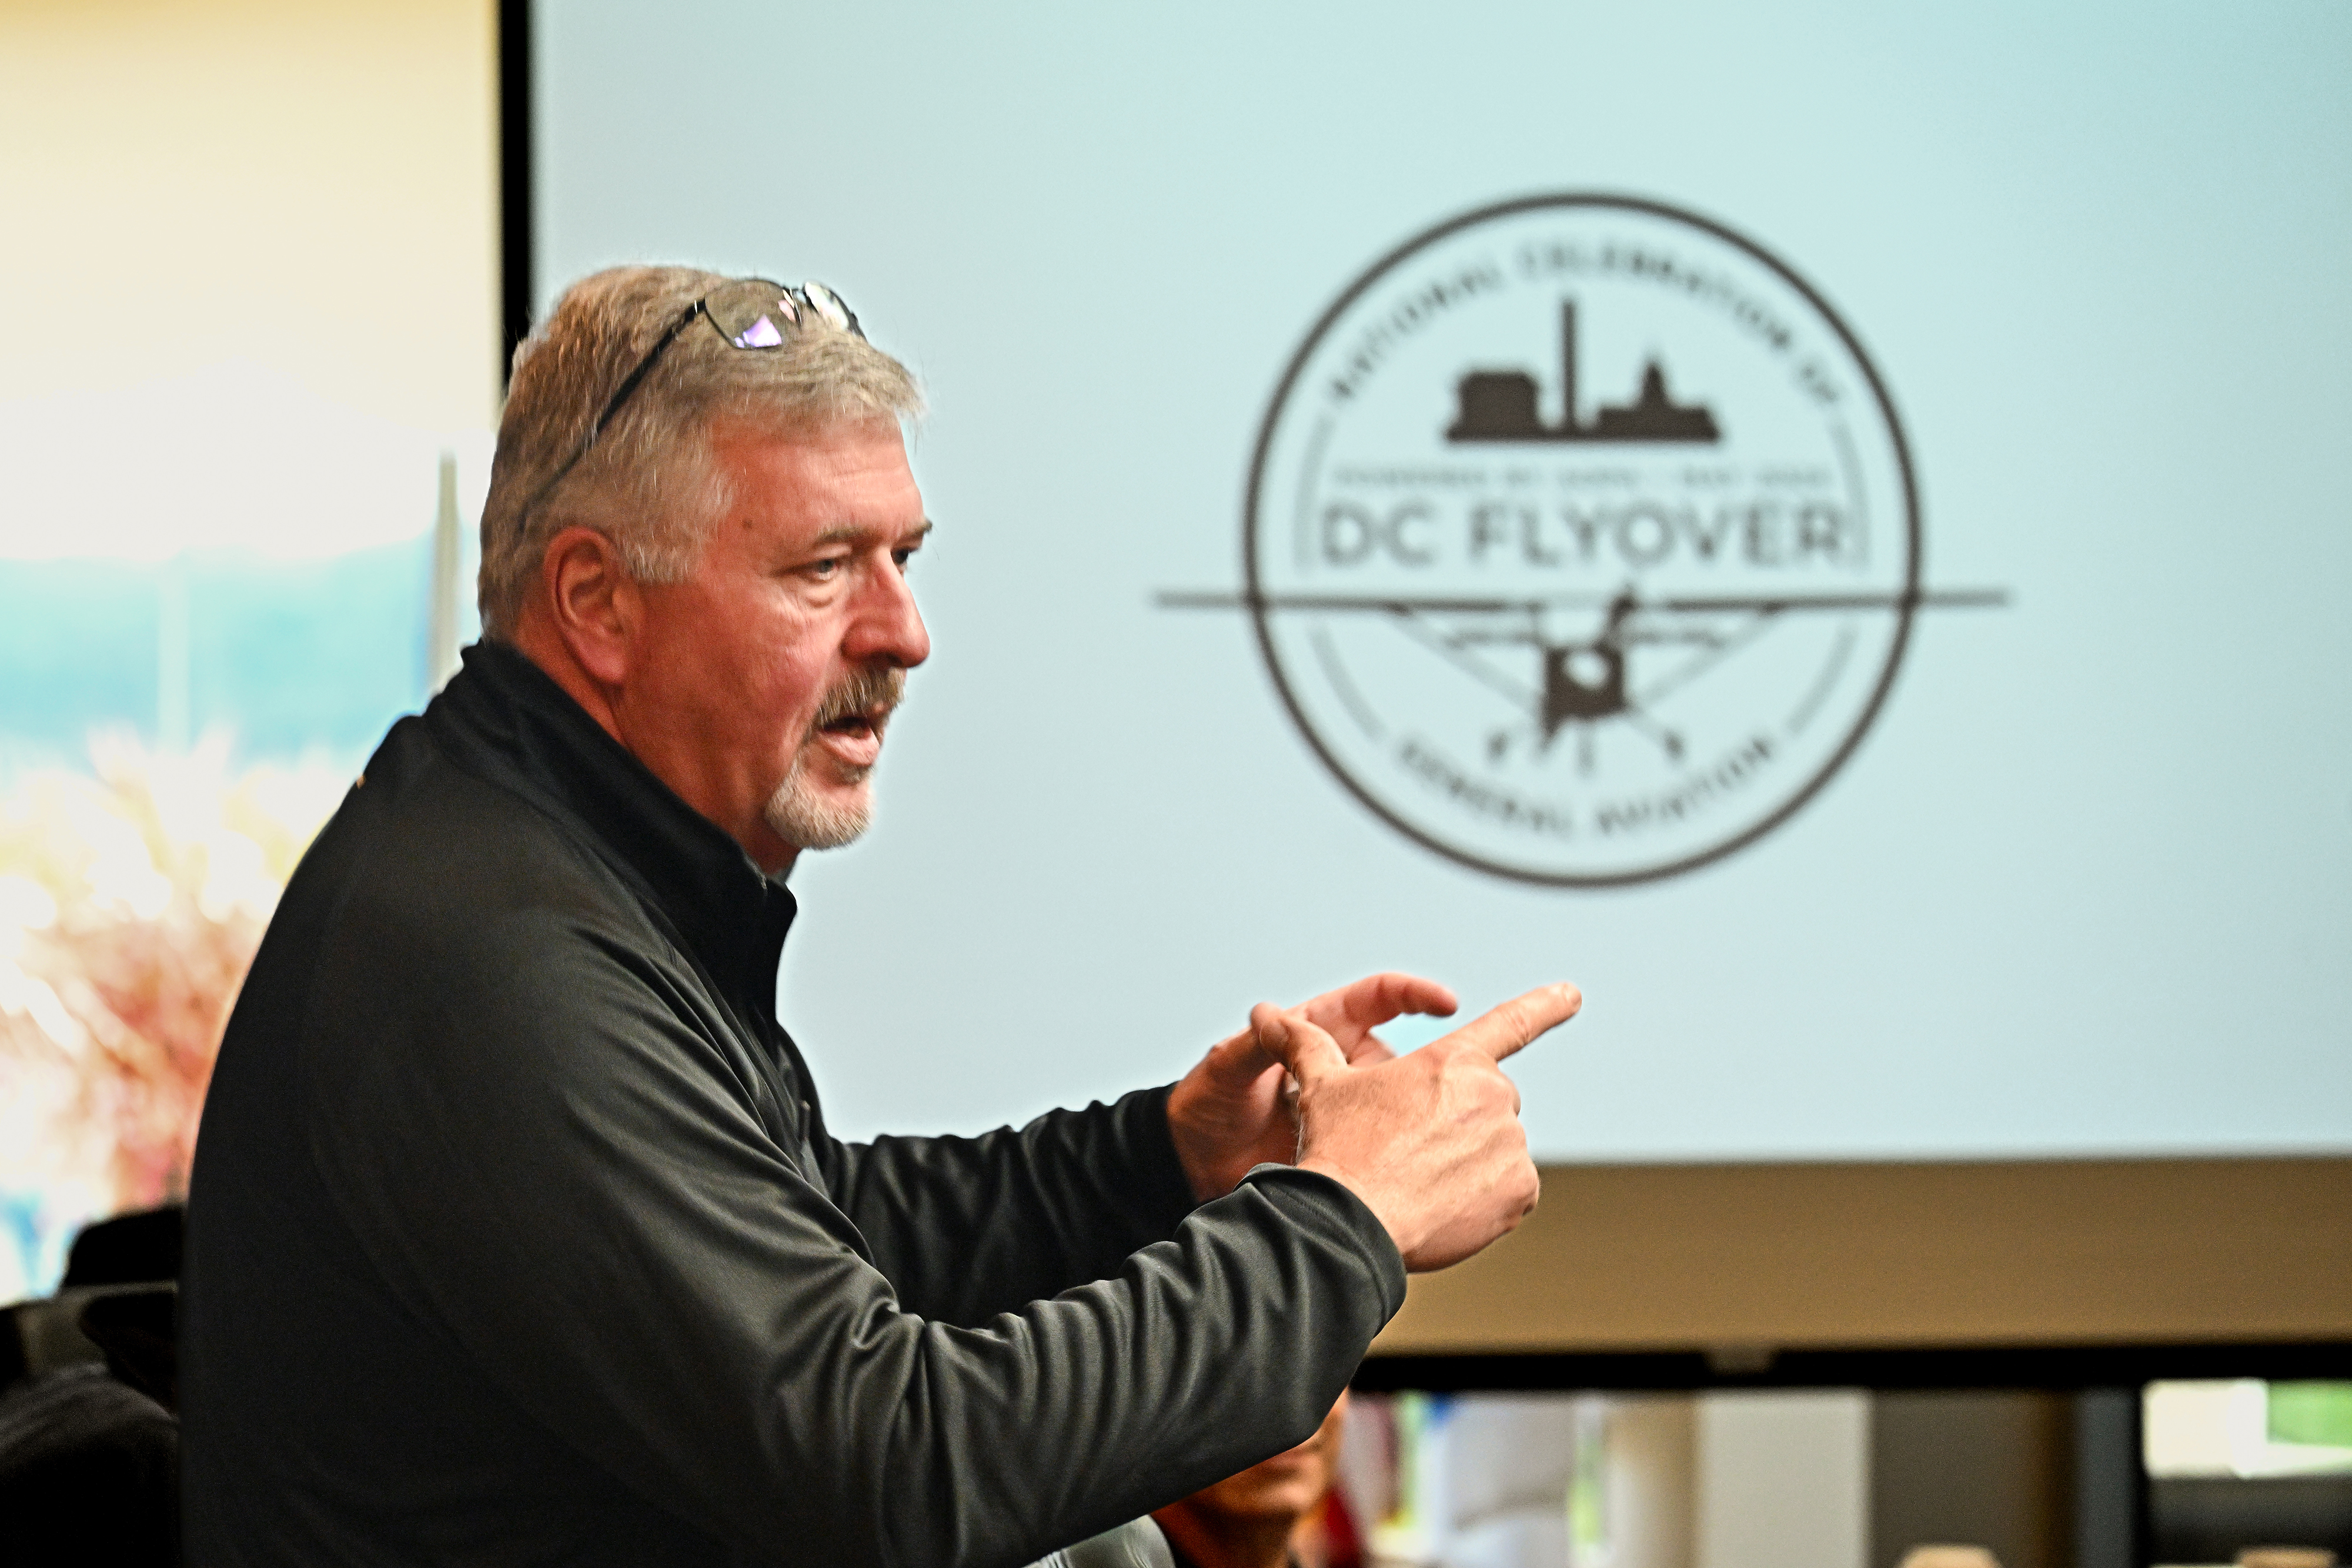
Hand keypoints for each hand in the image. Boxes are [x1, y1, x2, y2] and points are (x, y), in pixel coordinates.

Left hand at [1166, 973, 1458, 1201]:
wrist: (1192, 1163)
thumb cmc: (1206, 1104)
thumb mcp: (1227, 1067)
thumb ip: (1253, 1043)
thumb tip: (1269, 1014)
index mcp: (1320, 1030)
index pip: (1380, 999)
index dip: (1416, 996)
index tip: (1447, 1004)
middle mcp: (1342, 1066)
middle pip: (1403, 1059)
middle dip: (1423, 1072)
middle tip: (1430, 1092)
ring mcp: (1349, 1109)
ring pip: (1400, 1106)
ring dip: (1412, 1116)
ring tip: (1418, 1133)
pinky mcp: (1347, 1147)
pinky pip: (1383, 1145)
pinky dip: (1397, 1153)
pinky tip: (1406, 1165)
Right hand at [1253, 984, 1579, 1271]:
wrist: (1349, 1222)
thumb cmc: (1338, 1149)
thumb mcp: (1322, 1087)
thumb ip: (1305, 1045)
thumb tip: (1267, 1014)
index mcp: (1452, 1061)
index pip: (1510, 1022)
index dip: (1545, 1005)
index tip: (1573, 994)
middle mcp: (1492, 1097)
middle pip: (1488, 1104)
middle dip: (1459, 1123)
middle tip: (1412, 1150)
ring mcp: (1512, 1146)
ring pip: (1497, 1150)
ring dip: (1468, 1163)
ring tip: (1421, 1184)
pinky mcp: (1522, 1193)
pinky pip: (1511, 1191)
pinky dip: (1485, 1200)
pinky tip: (1445, 1208)